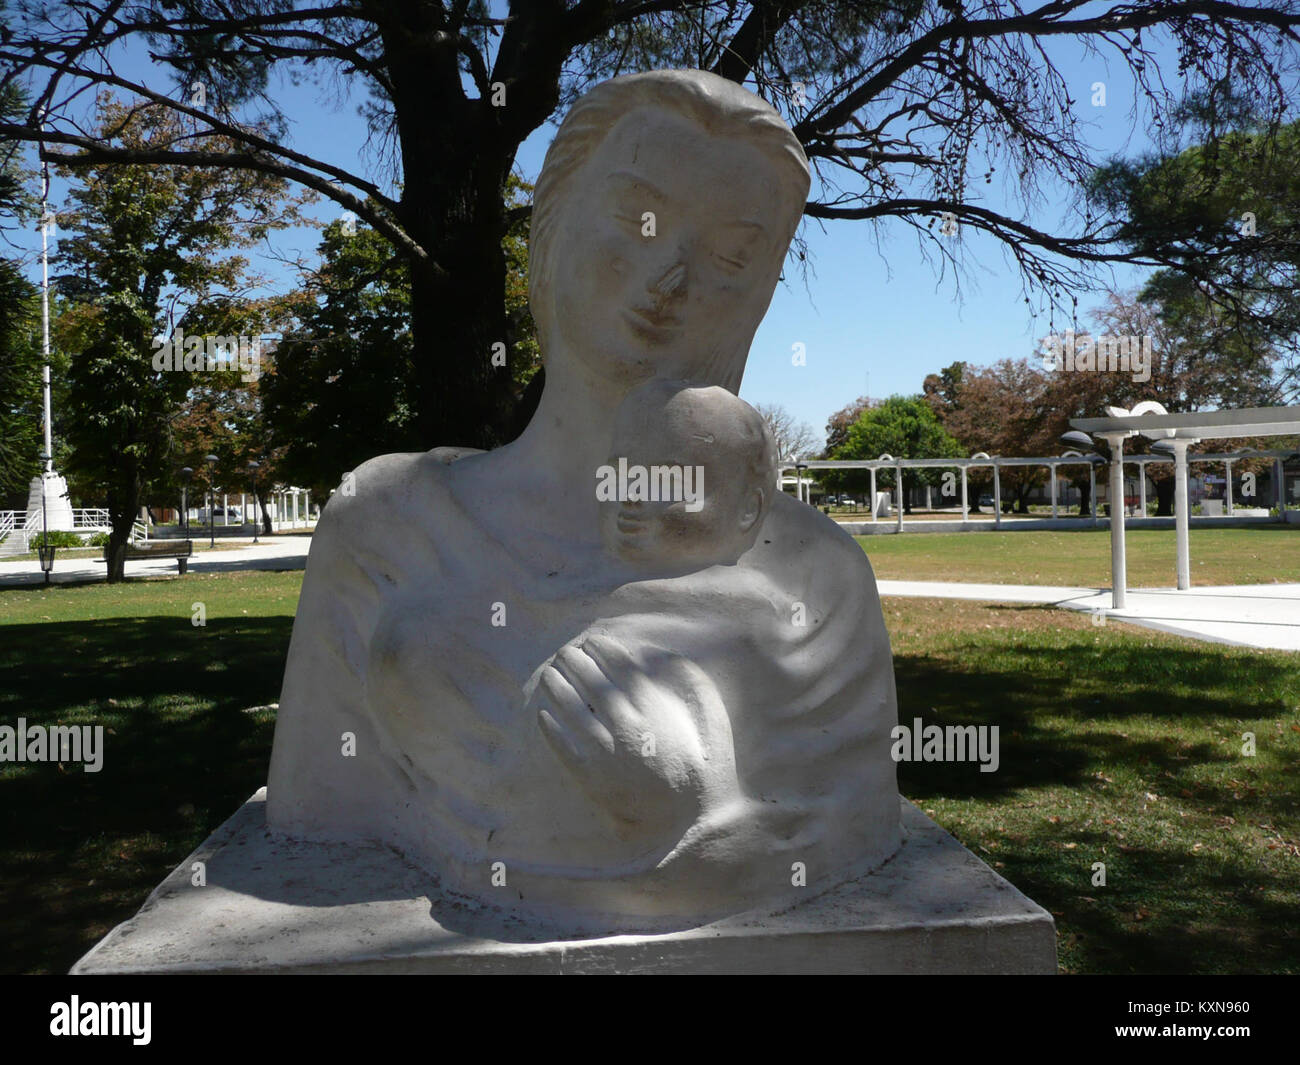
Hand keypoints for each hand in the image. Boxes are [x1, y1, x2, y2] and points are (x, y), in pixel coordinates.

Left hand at [531, 633, 737, 839]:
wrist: (687, 817)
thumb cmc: (698, 762)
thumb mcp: (708, 714)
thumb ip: (688, 678)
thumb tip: (656, 653)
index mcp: (655, 711)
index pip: (620, 669)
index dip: (602, 650)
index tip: (592, 641)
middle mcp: (629, 728)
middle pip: (593, 685)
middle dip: (576, 663)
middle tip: (566, 653)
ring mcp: (608, 755)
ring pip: (573, 712)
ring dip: (558, 689)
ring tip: (548, 674)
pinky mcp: (593, 780)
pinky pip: (564, 750)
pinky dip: (551, 731)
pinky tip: (542, 715)